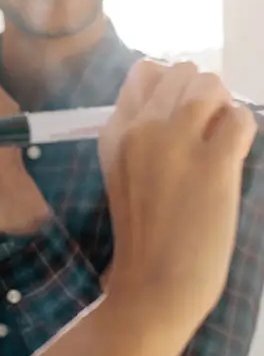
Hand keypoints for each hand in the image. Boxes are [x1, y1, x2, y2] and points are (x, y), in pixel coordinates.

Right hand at [99, 60, 256, 325]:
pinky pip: (240, 117)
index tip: (182, 114)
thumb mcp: (121, 174)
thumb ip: (137, 135)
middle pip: (182, 71)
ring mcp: (175, 143)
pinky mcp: (212, 164)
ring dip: (223, 107)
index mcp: (114, 133)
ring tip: (219, 141)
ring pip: (211, 84)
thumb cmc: (141, 234)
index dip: (173, 86)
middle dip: (201, 93)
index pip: (146, 72)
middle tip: (206, 130)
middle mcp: (141, 129)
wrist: (153, 284)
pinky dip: (242, 130)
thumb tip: (178, 99)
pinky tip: (231, 157)